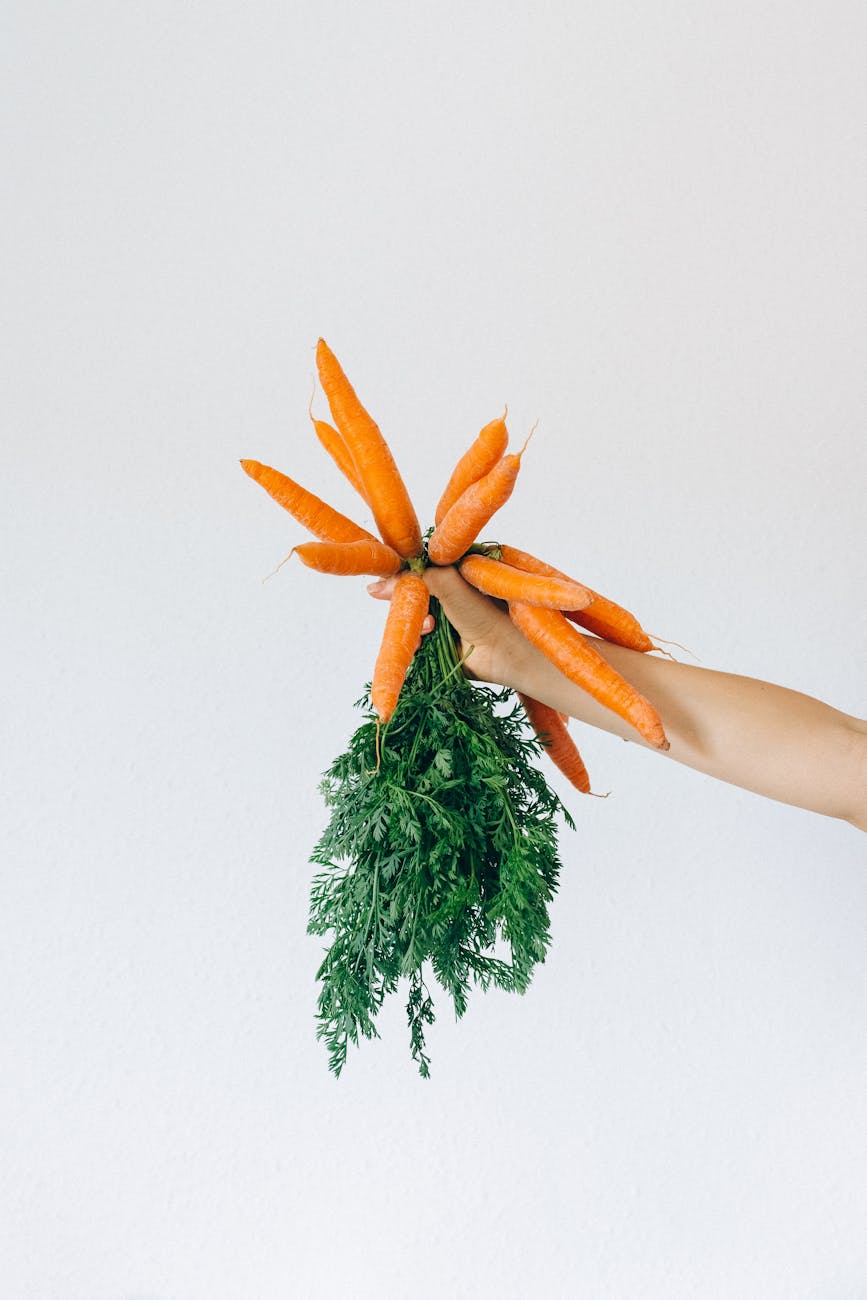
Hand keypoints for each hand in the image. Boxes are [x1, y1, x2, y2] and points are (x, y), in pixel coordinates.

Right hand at [367, 564, 531, 686]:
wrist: (508, 652)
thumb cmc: (489, 613)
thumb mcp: (451, 584)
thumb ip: (417, 578)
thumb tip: (376, 586)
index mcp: (456, 571)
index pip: (419, 567)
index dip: (401, 576)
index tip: (384, 584)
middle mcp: (451, 593)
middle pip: (412, 593)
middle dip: (405, 602)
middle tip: (405, 607)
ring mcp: (447, 618)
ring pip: (412, 618)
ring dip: (412, 623)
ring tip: (427, 627)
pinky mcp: (443, 643)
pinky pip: (417, 641)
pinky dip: (414, 642)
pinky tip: (422, 643)